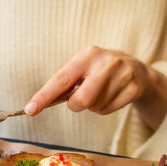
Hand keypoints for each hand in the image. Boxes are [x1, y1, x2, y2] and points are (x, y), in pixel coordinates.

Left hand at [24, 46, 166, 130]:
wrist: (136, 69)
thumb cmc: (98, 71)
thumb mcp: (82, 68)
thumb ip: (64, 84)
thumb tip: (38, 104)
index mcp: (87, 54)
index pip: (60, 80)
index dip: (44, 96)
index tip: (30, 110)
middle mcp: (106, 62)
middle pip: (82, 100)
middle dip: (76, 105)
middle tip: (79, 99)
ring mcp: (123, 75)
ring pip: (95, 107)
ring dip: (92, 106)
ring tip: (100, 92)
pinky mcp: (134, 88)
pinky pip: (109, 110)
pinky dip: (104, 109)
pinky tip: (111, 96)